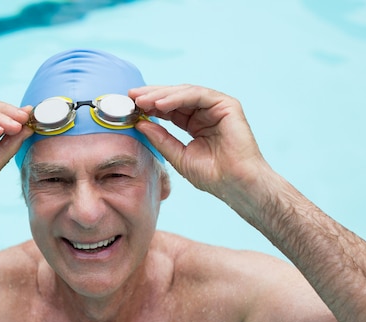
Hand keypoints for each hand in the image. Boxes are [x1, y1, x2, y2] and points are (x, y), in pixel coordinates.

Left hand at [130, 85, 268, 198]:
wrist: (236, 185)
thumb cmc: (212, 175)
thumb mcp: (178, 156)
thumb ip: (161, 139)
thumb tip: (140, 124)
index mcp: (195, 124)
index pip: (169, 109)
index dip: (149, 106)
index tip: (129, 106)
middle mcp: (205, 112)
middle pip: (175, 96)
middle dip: (152, 95)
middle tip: (131, 95)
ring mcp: (217, 107)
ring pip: (185, 92)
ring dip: (161, 95)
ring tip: (142, 101)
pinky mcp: (227, 105)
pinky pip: (198, 95)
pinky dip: (178, 97)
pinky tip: (160, 104)